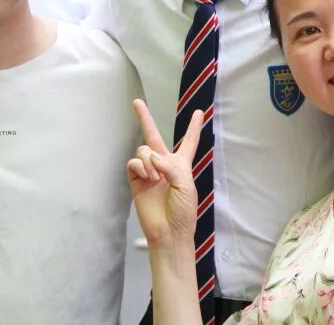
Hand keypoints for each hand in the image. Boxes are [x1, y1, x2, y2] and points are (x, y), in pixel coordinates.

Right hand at [127, 99, 202, 249]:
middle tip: (137, 102)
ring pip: (143, 150)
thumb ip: (170, 167)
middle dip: (145, 119)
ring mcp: (148, 172)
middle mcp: (164, 164)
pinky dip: (141, 166)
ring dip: (150, 160)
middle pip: (154, 136)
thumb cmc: (183, 211)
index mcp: (182, 165)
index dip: (194, 127)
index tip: (199, 112)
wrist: (169, 232)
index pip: (189, 141)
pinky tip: (148, 177)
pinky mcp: (136, 180)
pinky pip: (134, 163)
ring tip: (155, 177)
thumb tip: (152, 158)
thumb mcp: (185, 184)